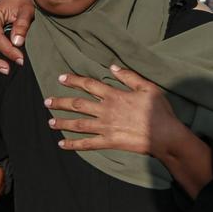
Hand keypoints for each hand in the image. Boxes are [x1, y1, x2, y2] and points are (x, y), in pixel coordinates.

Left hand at [46, 66, 187, 158]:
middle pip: (77, 104)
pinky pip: (87, 144)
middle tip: (47, 101)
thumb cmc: (159, 111)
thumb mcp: (147, 87)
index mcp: (114, 95)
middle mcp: (106, 110)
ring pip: (78, 124)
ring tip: (50, 122)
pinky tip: (61, 144)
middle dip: (60, 102)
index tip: (61, 78)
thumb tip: (112, 67)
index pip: (89, 85)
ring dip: (62, 122)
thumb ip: (129, 76)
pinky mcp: (109, 142)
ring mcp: (106, 127)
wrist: (165, 135)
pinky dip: (73, 145)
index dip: (73, 80)